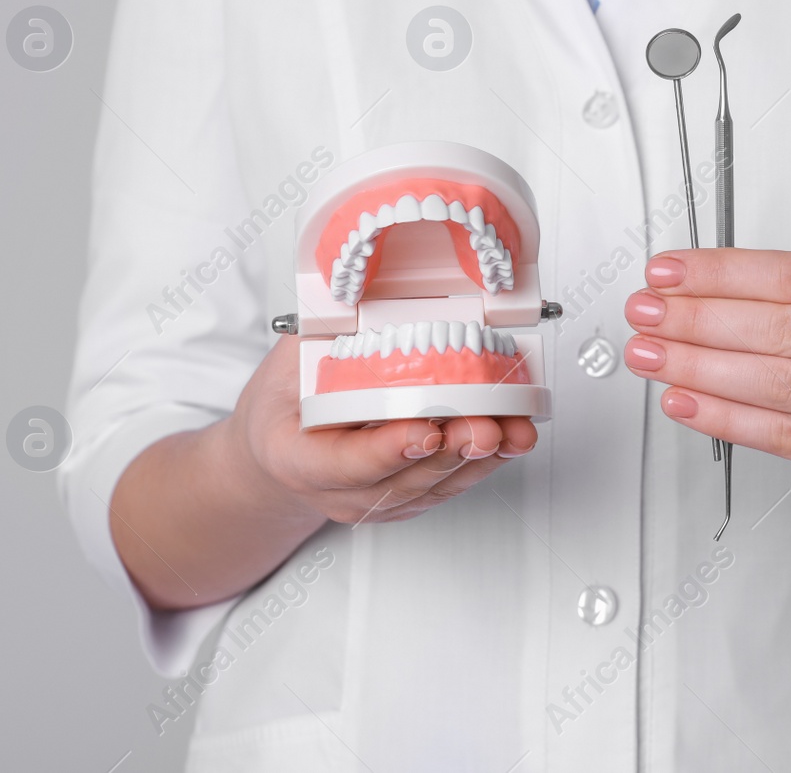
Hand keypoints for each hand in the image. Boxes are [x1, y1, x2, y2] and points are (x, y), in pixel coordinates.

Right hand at [222, 335, 539, 525]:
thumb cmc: (283, 404)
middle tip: (484, 426)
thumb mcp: (287, 362)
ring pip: (434, 486)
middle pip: (401, 479)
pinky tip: (510, 438)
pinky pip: (450, 485)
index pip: (345, 462)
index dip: (388, 449)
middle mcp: (338, 492)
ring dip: (479, 459)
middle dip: (449, 451)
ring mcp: (375, 503)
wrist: (280, 449)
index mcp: (296, 458)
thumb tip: (365, 288)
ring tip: (510, 430)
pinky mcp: (407, 500)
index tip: (423, 431)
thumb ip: (325, 336)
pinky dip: (486, 462)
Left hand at [622, 248, 790, 517]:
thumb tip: (689, 289)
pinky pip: (782, 435)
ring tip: (651, 355)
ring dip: (698, 367)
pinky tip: (684, 401)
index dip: (722, 273)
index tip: (669, 272)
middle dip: (698, 319)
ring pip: (776, 381)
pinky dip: (723, 417)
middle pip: (781, 327)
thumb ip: (790, 298)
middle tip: (645, 313)